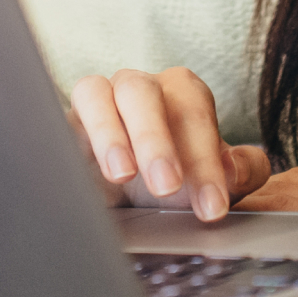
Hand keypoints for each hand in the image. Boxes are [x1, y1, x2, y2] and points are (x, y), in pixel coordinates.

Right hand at [67, 67, 270, 221]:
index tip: (212, 207)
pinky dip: (65, 137)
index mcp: (181, 93)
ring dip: (108, 132)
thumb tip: (233, 168)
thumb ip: (244, 170)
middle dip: (155, 140)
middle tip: (167, 188)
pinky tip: (75, 172)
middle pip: (143, 94)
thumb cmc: (176, 180)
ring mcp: (96, 101)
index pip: (194, 113)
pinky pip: (53, 116)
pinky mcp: (63, 124)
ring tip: (121, 174)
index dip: (205, 159)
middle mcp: (137, 88)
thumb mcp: (215, 181)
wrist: (130, 199)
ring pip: (94, 92)